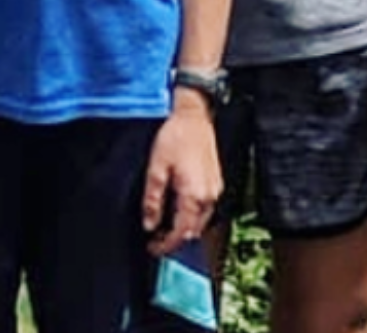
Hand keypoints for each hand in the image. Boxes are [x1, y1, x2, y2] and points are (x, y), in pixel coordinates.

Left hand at [143, 102, 221, 254]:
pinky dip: (192, 216)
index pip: (181, 232)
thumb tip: (149, 224)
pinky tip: (178, 210)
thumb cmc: (174, 137)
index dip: (166, 245)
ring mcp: (215, 191)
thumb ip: (153, 198)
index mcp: (193, 196)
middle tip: (155, 241)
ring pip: (201, 222)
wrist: (195, 117)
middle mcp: (209, 198)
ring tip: (164, 228)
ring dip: (184, 229)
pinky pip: (206, 210)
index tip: (152, 249)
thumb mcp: (156, 166)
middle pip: (193, 231)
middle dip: (175, 240)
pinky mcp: (216, 184)